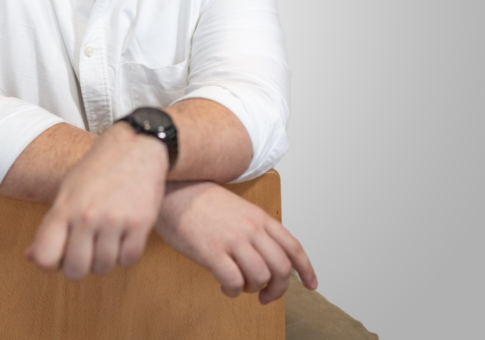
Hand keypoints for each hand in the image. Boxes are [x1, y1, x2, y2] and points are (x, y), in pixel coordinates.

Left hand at [25, 123, 168, 278]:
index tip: (60, 255)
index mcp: (64, 206)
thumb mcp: (67, 191)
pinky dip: (126, 254)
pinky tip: (123, 236)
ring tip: (106, 239)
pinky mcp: (140, 223)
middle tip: (85, 252)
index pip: (46, 258)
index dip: (52, 263)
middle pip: (75, 270)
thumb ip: (50, 227)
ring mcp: (114, 220)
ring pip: (103, 267)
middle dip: (79, 267)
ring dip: (104, 260)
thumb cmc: (99, 168)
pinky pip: (128, 259)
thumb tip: (30, 258)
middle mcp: (86, 215)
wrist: (137, 145)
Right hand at [156, 180, 316, 303]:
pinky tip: (224, 286)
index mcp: (259, 218)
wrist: (173, 188)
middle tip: (265, 295)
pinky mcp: (212, 252)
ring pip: (260, 277)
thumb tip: (263, 257)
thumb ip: (253, 229)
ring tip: (239, 285)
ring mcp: (233, 240)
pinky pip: (234, 282)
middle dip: (278, 289)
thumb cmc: (199, 199)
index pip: (293, 247)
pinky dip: (233, 291)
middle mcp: (251, 229)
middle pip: (282, 268)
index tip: (311, 284)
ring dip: (252, 289)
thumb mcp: (237, 208)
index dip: (306, 269)